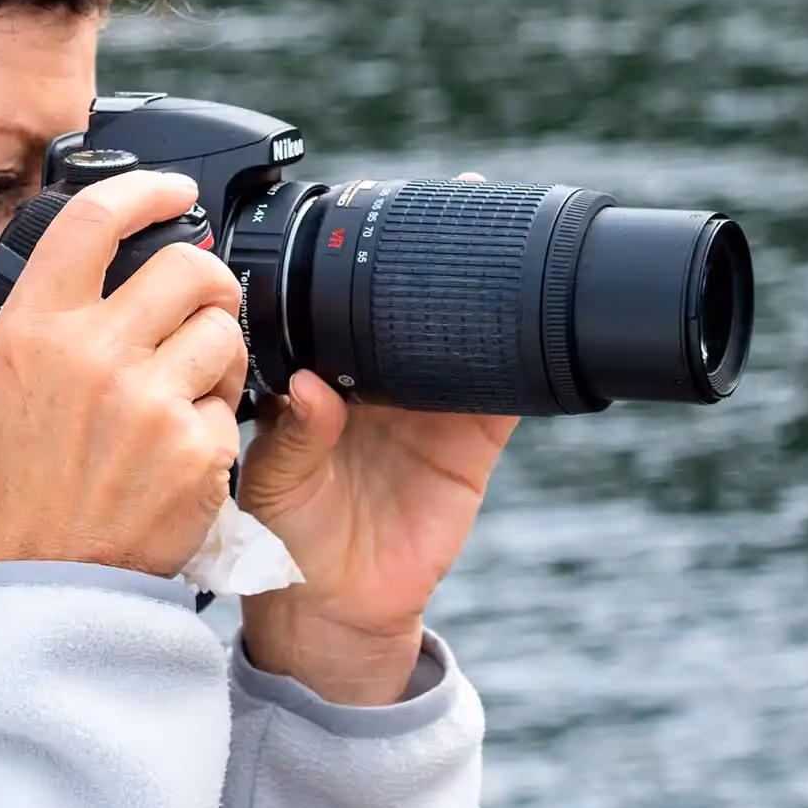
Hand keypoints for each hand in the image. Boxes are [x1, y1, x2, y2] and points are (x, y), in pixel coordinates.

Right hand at [0, 172, 249, 577]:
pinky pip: (234, 400)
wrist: (56, 581)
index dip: (144, 189)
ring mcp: (148, 401)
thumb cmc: (13, 485)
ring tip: (192, 381)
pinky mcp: (196, 447)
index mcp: (32, 330)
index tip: (173, 192)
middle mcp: (91, 355)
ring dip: (219, 348)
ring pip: (224, 329)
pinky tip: (187, 440)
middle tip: (202, 300)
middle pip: (187, 266)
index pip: (93, 222)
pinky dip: (220, 415)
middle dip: (208, 278)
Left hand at [235, 177, 518, 705]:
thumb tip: (311, 390)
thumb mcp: (271, 483)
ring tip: (506, 240)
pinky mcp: (470, 447)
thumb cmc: (285, 537)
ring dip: (486, 294)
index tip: (372, 214)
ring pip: (464, 336)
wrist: (332, 608)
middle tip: (459, 199)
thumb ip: (292, 437)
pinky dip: (523, 367)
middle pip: (410, 304)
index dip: (359, 260)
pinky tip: (536, 333)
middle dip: (434, 256)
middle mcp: (378, 380)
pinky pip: (506, 398)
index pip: (342, 303)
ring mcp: (429, 409)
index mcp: (321, 373)